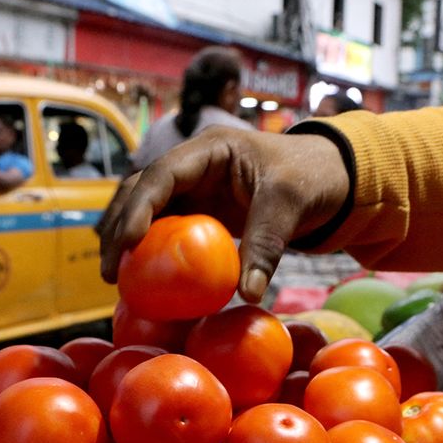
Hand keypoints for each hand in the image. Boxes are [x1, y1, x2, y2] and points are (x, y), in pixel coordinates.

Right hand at [97, 127, 349, 302]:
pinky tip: (139, 277)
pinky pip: (165, 228)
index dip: (139, 206)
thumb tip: (248, 294)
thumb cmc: (311, 177)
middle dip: (119, 227)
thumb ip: (267, 244)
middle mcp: (193, 165)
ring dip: (124, 238)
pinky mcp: (199, 210)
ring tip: (115, 277)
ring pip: (144, 208)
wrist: (330, 178)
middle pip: (140, 190)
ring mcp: (193, 187)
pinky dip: (148, 249)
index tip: (128, 242)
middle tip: (111, 271)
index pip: (161, 174)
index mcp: (210, 148)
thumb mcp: (291, 204)